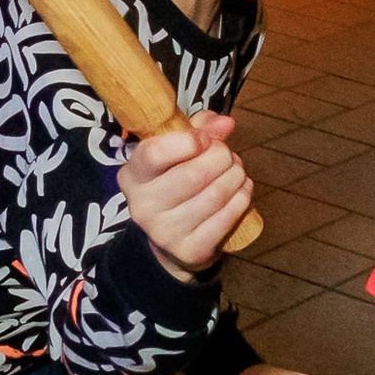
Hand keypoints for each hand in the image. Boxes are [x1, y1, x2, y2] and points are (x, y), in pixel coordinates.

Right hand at [121, 112, 252, 276]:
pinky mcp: (190, 250)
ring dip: (235, 176)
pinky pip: (226, 218)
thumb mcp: (178, 151)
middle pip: (193, 174)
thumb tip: (225, 124)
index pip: (154, 154)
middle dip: (221, 157)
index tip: (205, 139)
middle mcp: (142, 207)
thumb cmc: (176, 182)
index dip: (188, 141)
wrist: (174, 239)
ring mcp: (164, 232)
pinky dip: (242, 198)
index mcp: (132, 176)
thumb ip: (199, 128)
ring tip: (236, 171)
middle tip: (227, 155)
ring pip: (214, 195)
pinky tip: (241, 190)